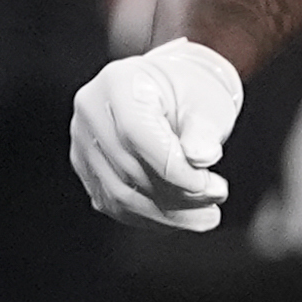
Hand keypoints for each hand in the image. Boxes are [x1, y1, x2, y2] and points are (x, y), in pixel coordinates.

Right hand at [68, 37, 244, 229]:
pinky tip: (181, 217)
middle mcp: (92, 111)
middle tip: (216, 197)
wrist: (171, 91)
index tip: (208, 185)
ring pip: (120, 195)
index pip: (137, 134)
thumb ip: (204, 132)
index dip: (173, 168)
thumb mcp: (207, 104)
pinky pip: (113, 203)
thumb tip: (201, 158)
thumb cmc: (190, 92)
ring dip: (167, 214)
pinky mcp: (87, 167)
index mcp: (118, 83)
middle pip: (128, 169)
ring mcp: (84, 141)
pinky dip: (150, 217)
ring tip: (206, 215)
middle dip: (178, 195)